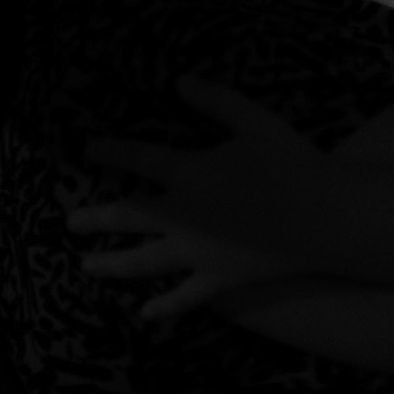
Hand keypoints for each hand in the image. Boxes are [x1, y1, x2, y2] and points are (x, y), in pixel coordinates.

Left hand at [67, 76, 332, 319]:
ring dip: (111, 263)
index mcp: (188, 173)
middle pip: (128, 216)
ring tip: (88, 266)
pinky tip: (146, 312)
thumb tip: (179, 81)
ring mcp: (197, 253)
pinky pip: (184, 296)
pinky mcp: (219, 280)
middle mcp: (182, 216)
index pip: (138, 159)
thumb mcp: (252, 119)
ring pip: (142, 261)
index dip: (110, 153)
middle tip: (70, 222)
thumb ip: (214, 100)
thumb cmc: (290, 162)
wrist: (322, 217)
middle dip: (96, 217)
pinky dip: (164, 306)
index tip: (87, 151)